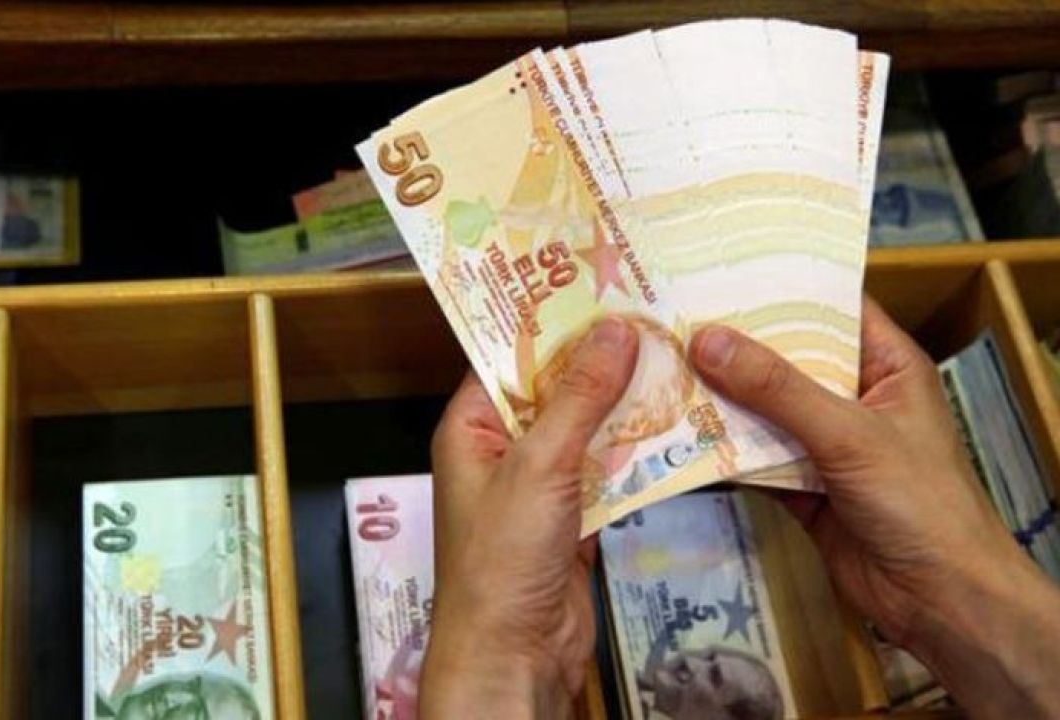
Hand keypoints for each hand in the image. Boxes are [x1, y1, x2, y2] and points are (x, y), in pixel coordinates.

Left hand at [422, 317, 637, 718]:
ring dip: (626, 405)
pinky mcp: (574, 516)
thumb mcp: (539, 466)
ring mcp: (540, 484)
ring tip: (676, 357)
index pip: (510, 357)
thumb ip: (578, 398)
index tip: (600, 285)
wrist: (514, 654)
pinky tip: (677, 424)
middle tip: (653, 314)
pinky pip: (607, 470)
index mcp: (471, 428)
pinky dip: (637, 452)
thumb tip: (613, 331)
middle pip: (555, 390)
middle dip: (601, 360)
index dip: (553, 322)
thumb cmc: (501, 562)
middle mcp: (501, 450)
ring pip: (587, 429)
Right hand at [689, 297, 1059, 717]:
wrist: (939, 599)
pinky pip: (752, 457)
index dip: (779, 285)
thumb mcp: (849, 432)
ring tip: (657, 366)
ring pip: (761, 409)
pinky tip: (673, 433)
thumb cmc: (920, 502)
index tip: (719, 266)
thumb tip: (706, 340)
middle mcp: (853, 397)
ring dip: (717, 397)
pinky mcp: (800, 486)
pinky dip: (719, 449)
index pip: (830, 307)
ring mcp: (824, 443)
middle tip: (670, 314)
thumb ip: (777, 388)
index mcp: (886, 366)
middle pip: (784, 358)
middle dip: (732, 343)